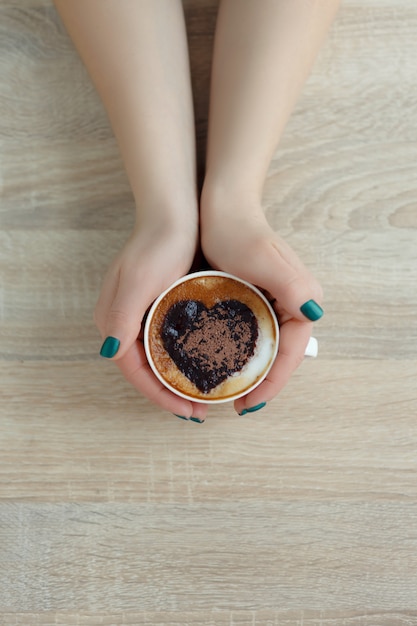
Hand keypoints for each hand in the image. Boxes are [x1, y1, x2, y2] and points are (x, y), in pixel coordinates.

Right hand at [94, 220, 207, 421]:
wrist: (174, 214)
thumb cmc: (158, 245)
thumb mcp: (138, 282)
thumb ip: (121, 317)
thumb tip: (110, 352)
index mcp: (112, 320)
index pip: (134, 372)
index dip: (160, 396)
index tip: (188, 411)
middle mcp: (121, 321)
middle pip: (144, 369)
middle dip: (170, 393)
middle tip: (200, 409)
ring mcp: (138, 313)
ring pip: (156, 358)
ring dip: (177, 378)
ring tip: (204, 393)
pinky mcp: (156, 305)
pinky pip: (165, 342)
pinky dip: (182, 358)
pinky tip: (203, 364)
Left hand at [200, 204, 322, 415]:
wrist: (222, 208)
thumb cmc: (238, 231)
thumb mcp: (264, 259)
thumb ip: (293, 286)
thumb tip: (312, 315)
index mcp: (302, 300)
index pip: (291, 354)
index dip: (271, 384)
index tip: (248, 404)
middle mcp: (293, 305)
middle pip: (280, 356)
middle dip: (261, 383)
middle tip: (235, 403)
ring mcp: (275, 303)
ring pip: (266, 348)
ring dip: (249, 371)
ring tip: (227, 391)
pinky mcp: (257, 300)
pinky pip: (252, 335)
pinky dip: (239, 353)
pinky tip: (220, 364)